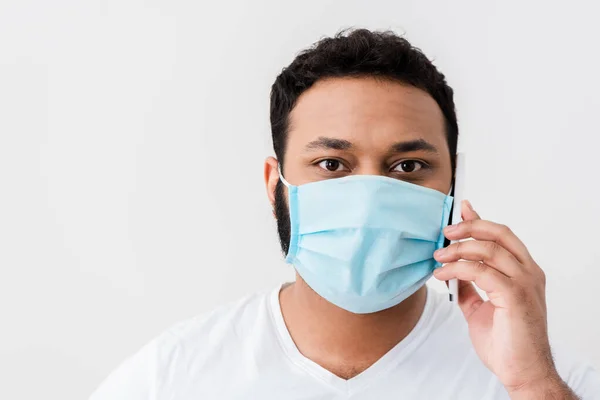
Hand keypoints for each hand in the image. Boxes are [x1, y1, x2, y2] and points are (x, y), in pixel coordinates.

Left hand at [432, 200, 574, 397]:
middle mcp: (528, 272)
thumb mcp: (480, 307)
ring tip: (438, 258)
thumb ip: (470, 287)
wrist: (521, 371)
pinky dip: (458, 269)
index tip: (462, 208)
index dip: (480, 219)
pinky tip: (443, 274)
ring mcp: (524, 283)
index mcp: (524, 272)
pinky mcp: (515, 296)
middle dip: (469, 227)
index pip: (502, 236)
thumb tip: (453, 270)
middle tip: (445, 232)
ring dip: (458, 250)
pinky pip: (481, 271)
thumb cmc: (506, 342)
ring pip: (488, 249)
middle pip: (499, 233)